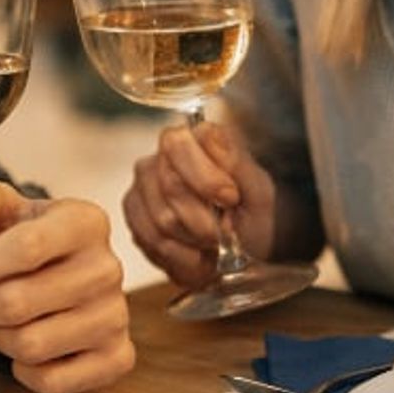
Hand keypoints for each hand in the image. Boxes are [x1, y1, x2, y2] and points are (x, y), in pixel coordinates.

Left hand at [0, 180, 134, 392]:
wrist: (56, 274)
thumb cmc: (20, 240)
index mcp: (86, 221)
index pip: (26, 247)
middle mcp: (109, 268)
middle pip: (19, 303)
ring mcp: (117, 316)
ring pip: (31, 345)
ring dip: (0, 337)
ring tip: (2, 320)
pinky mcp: (117, 357)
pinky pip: (52, 381)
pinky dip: (26, 370)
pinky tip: (27, 346)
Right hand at [122, 119, 276, 288]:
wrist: (243, 251)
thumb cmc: (252, 216)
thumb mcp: (259, 192)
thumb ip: (236, 162)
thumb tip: (208, 136)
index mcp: (196, 138)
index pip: (179, 146)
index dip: (205, 178)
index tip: (231, 200)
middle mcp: (162, 156)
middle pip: (170, 186)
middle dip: (204, 219)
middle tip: (224, 232)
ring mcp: (144, 185)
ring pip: (161, 218)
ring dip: (194, 241)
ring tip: (211, 244)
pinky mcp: (134, 214)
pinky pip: (149, 240)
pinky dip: (179, 256)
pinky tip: (195, 254)